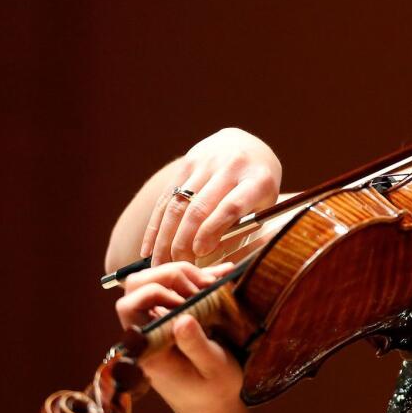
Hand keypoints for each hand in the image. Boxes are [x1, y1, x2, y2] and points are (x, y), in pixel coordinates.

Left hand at [115, 261, 251, 412]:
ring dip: (184, 275)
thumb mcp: (213, 369)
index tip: (188, 300)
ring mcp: (159, 324)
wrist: (215, 408)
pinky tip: (220, 276)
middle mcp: (148, 332)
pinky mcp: (174, 319)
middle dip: (170, 275)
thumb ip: (195, 345)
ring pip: (155, 281)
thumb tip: (182, 317)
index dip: (155, 292)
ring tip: (213, 283)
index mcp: (149, 347)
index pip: (129, 305)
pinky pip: (177, 289)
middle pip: (137, 285)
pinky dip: (197, 279)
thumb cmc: (214, 392)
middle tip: (203, 286)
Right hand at [142, 127, 281, 264]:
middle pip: (199, 208)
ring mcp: (207, 162)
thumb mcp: (263, 205)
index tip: (199, 253)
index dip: (211, 232)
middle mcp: (231, 166)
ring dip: (164, 238)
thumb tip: (207, 257)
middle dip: (183, 242)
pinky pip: (166, 198)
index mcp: (258, 179)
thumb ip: (241, 229)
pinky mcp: (188, 162)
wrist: (247, 145)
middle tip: (176, 267)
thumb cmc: (257, 186)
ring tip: (158, 264)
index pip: (230, 207)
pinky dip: (155, 226)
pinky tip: (148, 248)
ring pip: (178, 204)